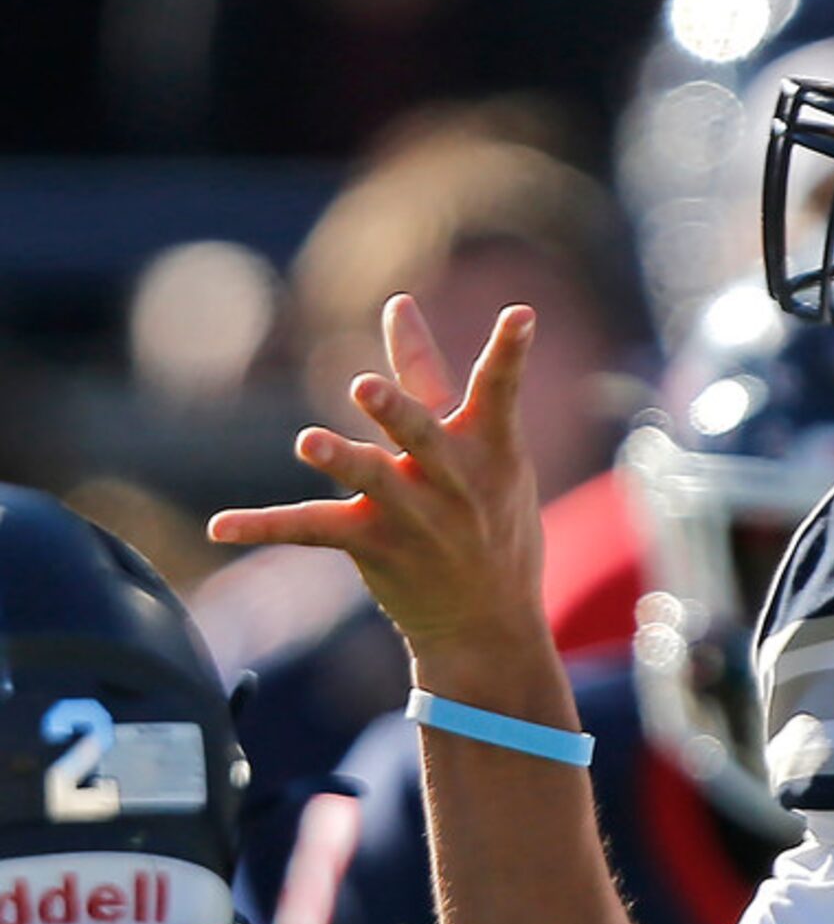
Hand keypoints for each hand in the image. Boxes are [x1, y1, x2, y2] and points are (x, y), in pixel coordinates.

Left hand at [207, 295, 548, 675]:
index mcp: (491, 448)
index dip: (510, 351)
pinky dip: (264, 526)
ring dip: (342, 461)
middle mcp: (455, 479)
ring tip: (308, 442)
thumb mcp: (480, 451)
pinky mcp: (374, 545)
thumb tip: (395, 302)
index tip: (521, 314)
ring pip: (372, 482)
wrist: (489, 621)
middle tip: (366, 388)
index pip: (499, 391)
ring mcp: (415, 515)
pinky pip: (312, 530)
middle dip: (397, 413)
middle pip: (422, 437)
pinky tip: (222, 526)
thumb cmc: (487, 515)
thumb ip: (429, 378)